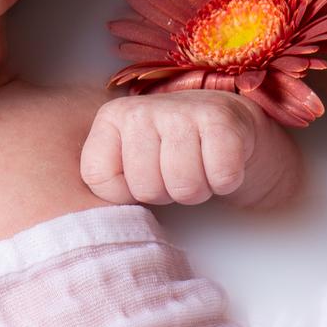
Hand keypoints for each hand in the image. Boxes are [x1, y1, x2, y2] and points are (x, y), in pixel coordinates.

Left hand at [81, 90, 296, 206]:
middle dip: (166, 192)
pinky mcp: (219, 118)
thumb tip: (99, 216)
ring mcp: (180, 111)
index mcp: (111, 118)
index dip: (125, 192)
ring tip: (199, 167)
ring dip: (198, 189)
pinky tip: (220, 161)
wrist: (228, 122)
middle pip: (146, 189)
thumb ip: (107, 181)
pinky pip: (221, 177)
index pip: (98, 178)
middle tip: (177, 171)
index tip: (144, 174)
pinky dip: (225, 181)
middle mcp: (140, 110)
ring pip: (184, 187)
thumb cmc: (172, 151)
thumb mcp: (128, 161)